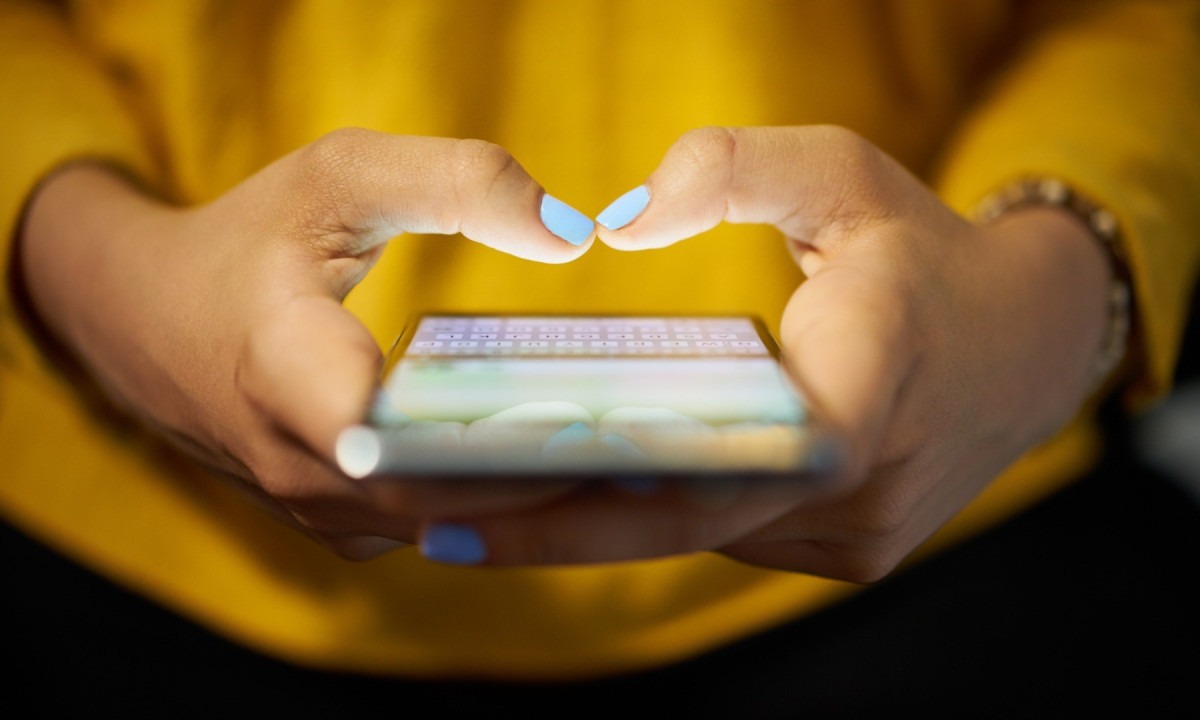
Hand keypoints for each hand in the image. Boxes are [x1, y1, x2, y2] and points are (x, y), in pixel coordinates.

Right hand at [17, 129, 594, 558]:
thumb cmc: (248, 240)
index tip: (598, 424)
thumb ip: (457, 182)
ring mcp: (315, 508)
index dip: (503, 443)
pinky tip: (568, 466)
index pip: (401, 441)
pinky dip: (498, 504)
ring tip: (637, 460)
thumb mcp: (340, 176)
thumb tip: (573, 233)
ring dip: (536, 499)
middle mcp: (297, 465)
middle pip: (447, 498)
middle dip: (554, 478)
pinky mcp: (336, 523)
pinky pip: (433, 527)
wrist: (144, 318)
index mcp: (285, 370)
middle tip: (663, 447)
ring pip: (448, 525)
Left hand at [415, 126, 1112, 580]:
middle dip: (553, 525)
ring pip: (699, 538)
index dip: (597, 492)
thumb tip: (617, 221)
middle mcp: (861, 488)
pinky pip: (727, 536)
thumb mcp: (842, 173)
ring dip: (594, 524)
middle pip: (683, 521)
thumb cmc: (921, 253)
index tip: (479, 501)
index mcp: (867, 385)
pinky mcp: (847, 553)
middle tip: (429, 519)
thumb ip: (733, 169)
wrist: (1025, 346)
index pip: (724, 461)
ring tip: (474, 507)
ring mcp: (856, 537)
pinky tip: (571, 496)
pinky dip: (652, 518)